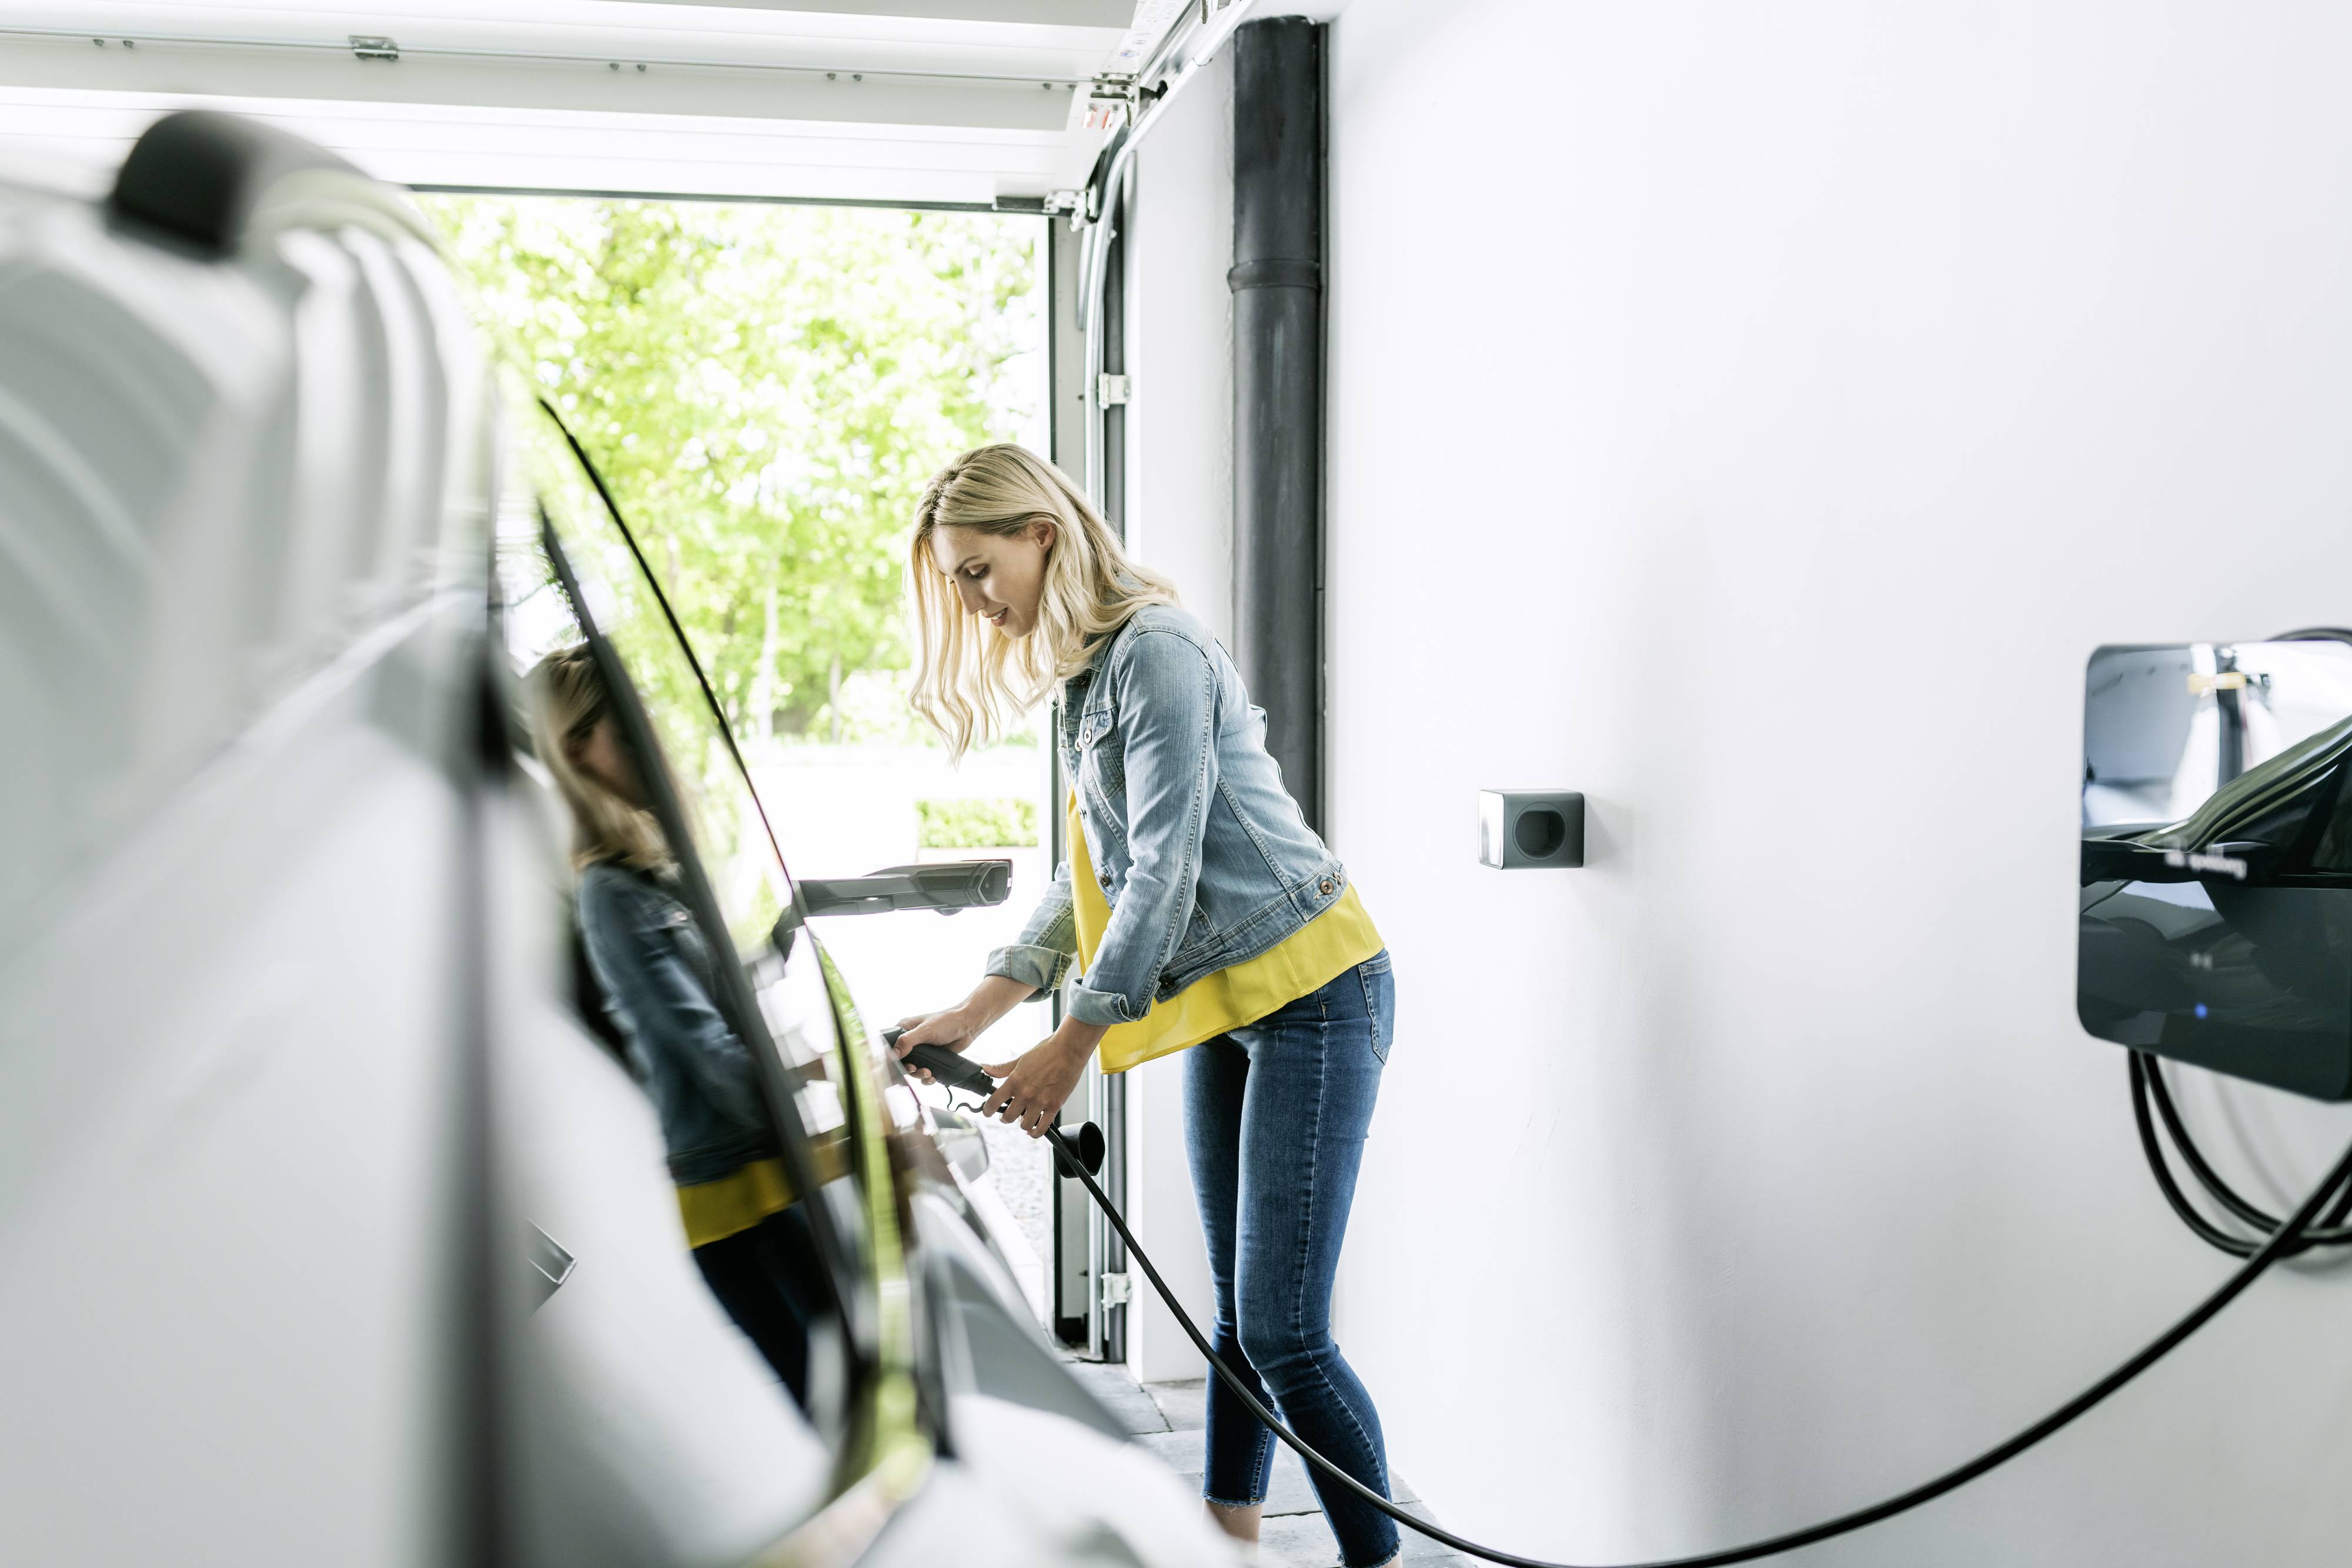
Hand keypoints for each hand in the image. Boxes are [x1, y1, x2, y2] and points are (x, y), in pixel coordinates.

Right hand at [893, 1007, 977, 1083]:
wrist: (967, 1026)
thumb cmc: (946, 1021)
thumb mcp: (925, 1030)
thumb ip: (908, 1041)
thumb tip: (894, 1054)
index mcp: (905, 1030)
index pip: (890, 1045)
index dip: (891, 1057)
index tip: (895, 1065)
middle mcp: (911, 1042)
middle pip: (901, 1061)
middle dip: (908, 1068)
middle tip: (914, 1069)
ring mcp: (921, 1052)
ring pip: (913, 1069)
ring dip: (919, 1074)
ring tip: (927, 1073)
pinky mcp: (931, 1059)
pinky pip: (924, 1073)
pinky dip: (927, 1078)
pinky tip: (932, 1077)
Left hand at [980, 1022, 1104, 1137]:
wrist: (1069, 1050)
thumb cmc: (1047, 1051)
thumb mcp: (1020, 1059)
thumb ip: (1002, 1068)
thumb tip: (985, 1068)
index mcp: (1015, 1080)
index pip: (994, 1102)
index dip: (987, 1110)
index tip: (987, 1112)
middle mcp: (1025, 1093)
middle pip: (1008, 1117)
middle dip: (1005, 1118)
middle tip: (1007, 1115)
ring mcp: (1040, 1101)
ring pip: (1024, 1125)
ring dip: (1021, 1124)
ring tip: (1023, 1119)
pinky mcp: (1054, 1106)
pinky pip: (1042, 1127)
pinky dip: (1036, 1132)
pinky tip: (1033, 1131)